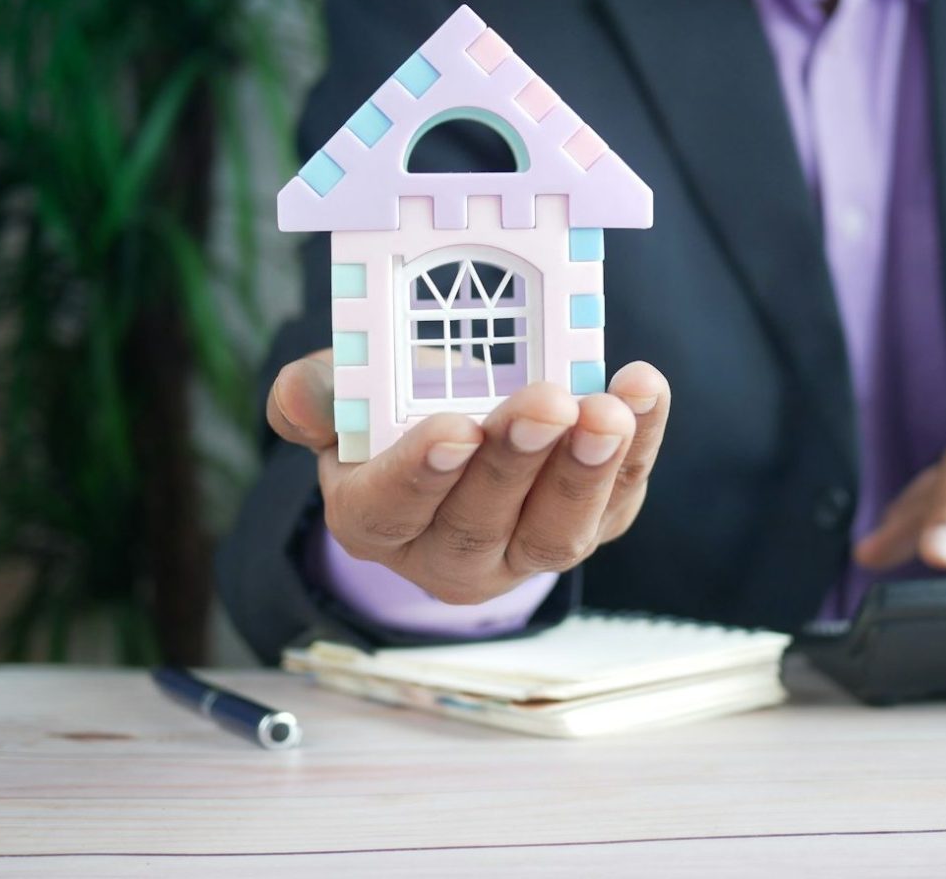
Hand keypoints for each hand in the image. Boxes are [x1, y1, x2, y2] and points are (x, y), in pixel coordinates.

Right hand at [268, 348, 669, 604]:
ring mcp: (526, 549)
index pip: (392, 509)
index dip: (423, 473)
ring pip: (557, 531)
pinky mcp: (591, 525)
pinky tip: (644, 391)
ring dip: (587, 469)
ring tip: (608, 411)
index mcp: (376, 519)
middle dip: (517, 463)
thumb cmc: (396, 412)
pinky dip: (639, 445)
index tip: (456, 429)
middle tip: (547, 404)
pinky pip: (619, 496)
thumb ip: (318, 395)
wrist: (462, 430)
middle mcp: (450, 554)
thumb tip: (301, 394)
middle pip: (481, 523)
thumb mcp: (346, 398)